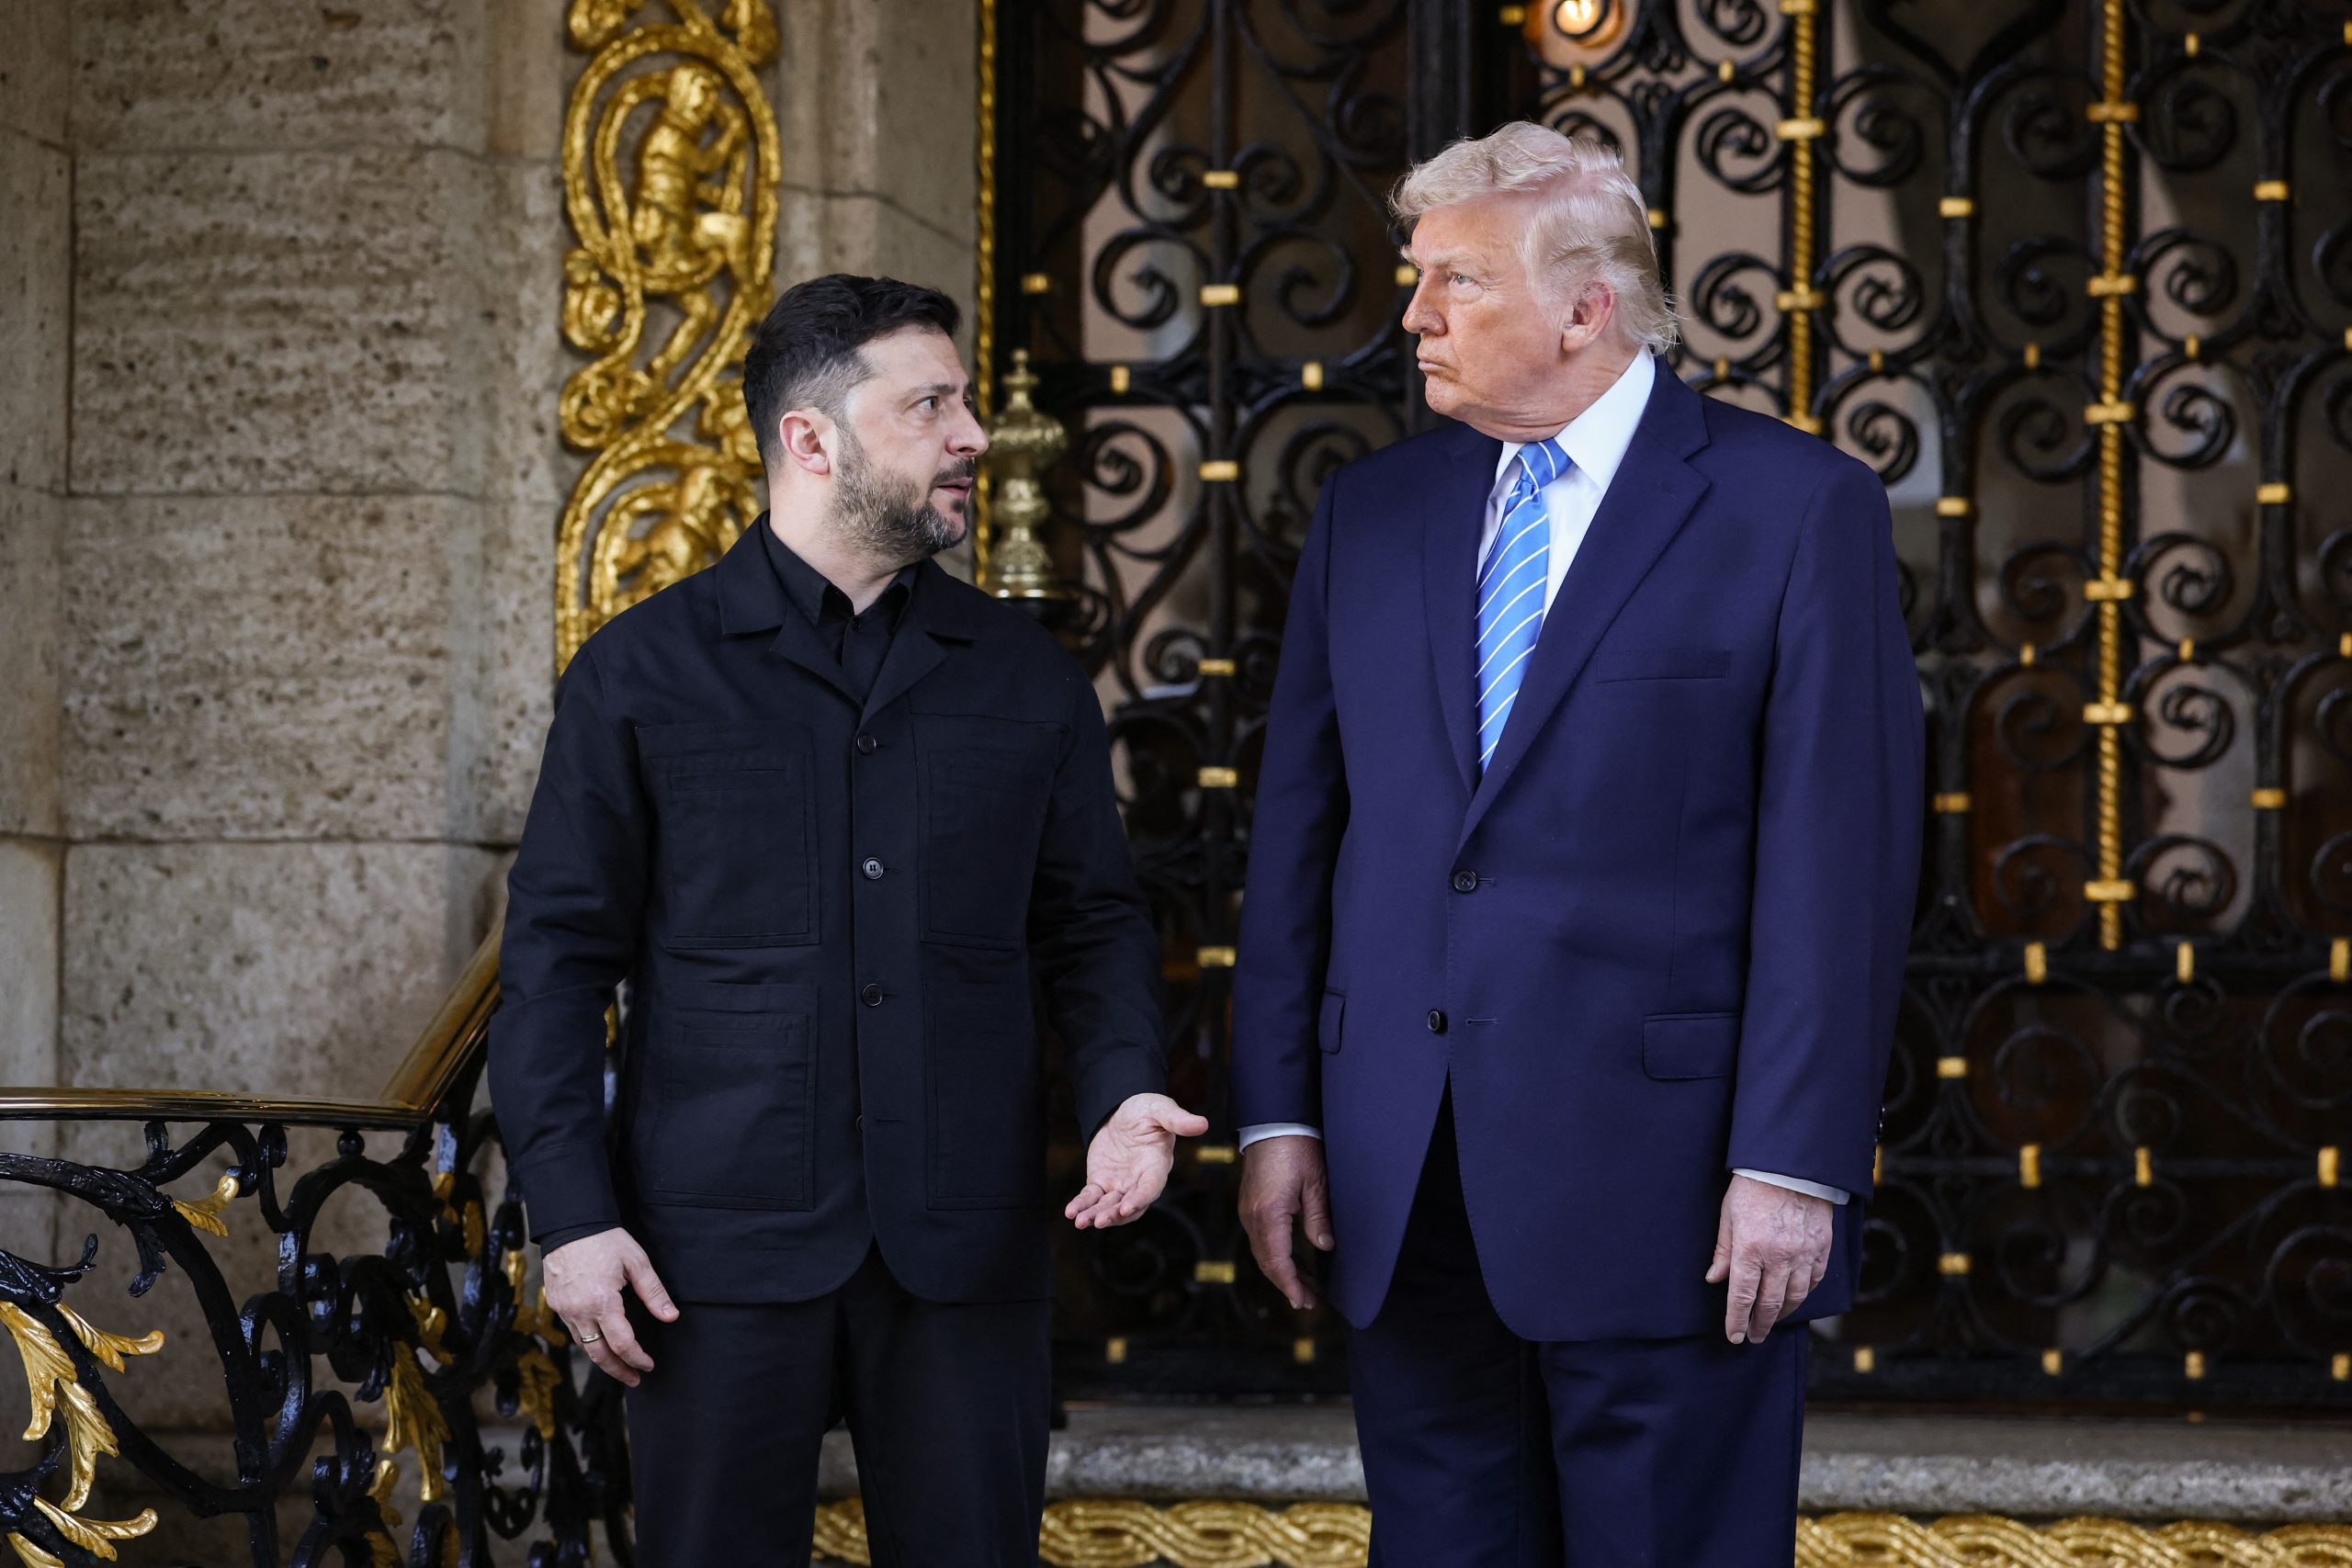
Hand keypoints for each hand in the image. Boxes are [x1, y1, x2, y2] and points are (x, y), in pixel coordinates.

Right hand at [543, 1228, 678, 1385]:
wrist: (569, 1224)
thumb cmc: (605, 1240)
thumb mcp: (636, 1262)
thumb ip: (654, 1293)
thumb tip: (671, 1317)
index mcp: (602, 1302)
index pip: (622, 1343)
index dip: (637, 1358)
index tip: (649, 1365)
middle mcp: (579, 1311)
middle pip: (599, 1354)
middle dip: (618, 1370)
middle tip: (635, 1379)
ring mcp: (564, 1309)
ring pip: (584, 1345)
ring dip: (602, 1359)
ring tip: (620, 1366)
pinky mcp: (556, 1304)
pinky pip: (573, 1331)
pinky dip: (588, 1342)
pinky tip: (600, 1342)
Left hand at [1066, 1093, 1209, 1228]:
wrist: (1123, 1108)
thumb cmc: (1147, 1109)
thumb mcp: (1161, 1110)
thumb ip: (1178, 1119)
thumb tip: (1203, 1124)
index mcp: (1156, 1166)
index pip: (1150, 1188)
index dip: (1140, 1199)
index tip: (1126, 1208)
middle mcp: (1139, 1180)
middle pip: (1129, 1204)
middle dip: (1114, 1215)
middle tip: (1100, 1221)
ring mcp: (1120, 1183)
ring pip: (1108, 1205)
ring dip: (1096, 1215)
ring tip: (1081, 1221)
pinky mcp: (1101, 1181)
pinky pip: (1091, 1197)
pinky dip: (1082, 1205)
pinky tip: (1070, 1213)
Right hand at [1238, 1135, 1333, 1310]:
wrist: (1273, 1121)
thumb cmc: (1296, 1147)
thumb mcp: (1315, 1183)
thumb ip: (1318, 1218)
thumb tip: (1324, 1247)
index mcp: (1269, 1214)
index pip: (1277, 1261)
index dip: (1291, 1285)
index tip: (1303, 1301)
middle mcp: (1252, 1216)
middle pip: (1267, 1262)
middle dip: (1288, 1284)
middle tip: (1309, 1301)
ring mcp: (1249, 1211)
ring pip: (1263, 1252)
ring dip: (1282, 1271)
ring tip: (1304, 1287)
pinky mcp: (1251, 1205)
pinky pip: (1262, 1239)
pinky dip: (1276, 1255)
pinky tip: (1292, 1262)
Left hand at [1704, 1174, 1832, 1343]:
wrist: (1791, 1165)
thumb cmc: (1753, 1187)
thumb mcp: (1728, 1215)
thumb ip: (1723, 1251)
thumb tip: (1715, 1279)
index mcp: (1750, 1249)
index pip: (1742, 1296)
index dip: (1737, 1320)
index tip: (1734, 1336)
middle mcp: (1779, 1257)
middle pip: (1770, 1304)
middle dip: (1760, 1324)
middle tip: (1754, 1336)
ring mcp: (1804, 1254)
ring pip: (1795, 1297)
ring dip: (1783, 1314)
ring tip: (1772, 1320)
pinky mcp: (1821, 1248)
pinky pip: (1815, 1280)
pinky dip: (1805, 1294)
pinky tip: (1795, 1298)